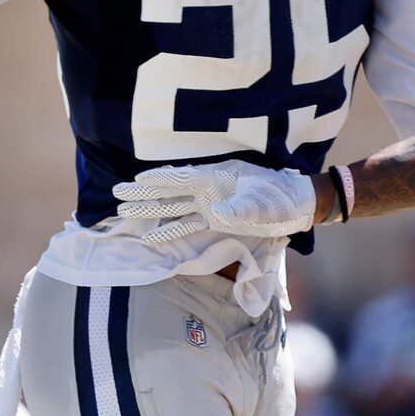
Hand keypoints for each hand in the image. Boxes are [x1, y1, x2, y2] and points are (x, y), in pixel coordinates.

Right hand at [112, 162, 317, 245]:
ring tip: (125, 215)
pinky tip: (153, 236)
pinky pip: (188, 225)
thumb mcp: (263, 202)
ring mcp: (211, 205)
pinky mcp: (218, 220)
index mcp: (217, 179)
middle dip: (144, 195)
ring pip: (174, 209)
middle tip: (117, 197)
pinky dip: (170, 229)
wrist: (298, 205)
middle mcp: (209, 190)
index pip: (180, 179)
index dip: (158, 181)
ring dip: (151, 213)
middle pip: (169, 192)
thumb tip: (220, 214)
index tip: (135, 182)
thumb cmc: (281, 197)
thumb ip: (241, 208)